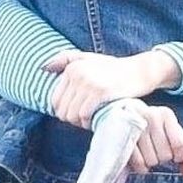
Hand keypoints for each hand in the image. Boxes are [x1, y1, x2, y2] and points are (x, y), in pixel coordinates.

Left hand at [44, 46, 179, 126]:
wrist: (140, 70)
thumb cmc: (114, 69)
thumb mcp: (89, 59)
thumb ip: (66, 59)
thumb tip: (43, 68)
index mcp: (72, 67)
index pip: (55, 100)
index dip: (65, 112)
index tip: (78, 113)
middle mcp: (77, 73)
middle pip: (62, 110)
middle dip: (72, 119)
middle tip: (85, 119)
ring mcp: (88, 82)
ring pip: (71, 115)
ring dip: (80, 123)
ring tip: (90, 120)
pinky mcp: (100, 92)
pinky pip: (84, 115)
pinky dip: (88, 123)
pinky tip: (95, 120)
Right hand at [127, 104, 182, 173]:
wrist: (122, 113)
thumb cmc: (149, 126)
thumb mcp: (167, 131)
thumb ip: (180, 150)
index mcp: (166, 114)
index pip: (179, 144)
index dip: (178, 155)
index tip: (175, 155)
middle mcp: (151, 117)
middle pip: (166, 154)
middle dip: (162, 157)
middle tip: (155, 150)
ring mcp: (136, 127)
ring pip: (152, 160)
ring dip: (150, 161)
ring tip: (145, 152)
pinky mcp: (124, 139)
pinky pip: (139, 163)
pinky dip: (141, 167)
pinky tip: (139, 158)